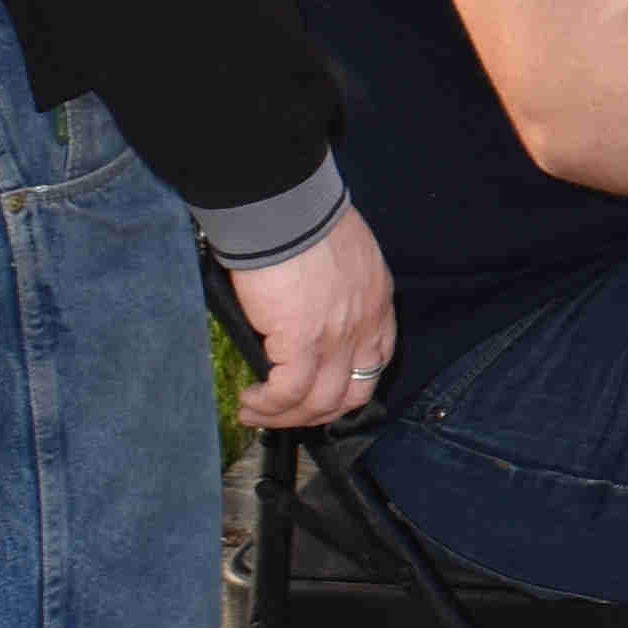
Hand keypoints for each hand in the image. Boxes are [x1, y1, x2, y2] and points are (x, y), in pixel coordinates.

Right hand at [226, 203, 397, 429]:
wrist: (288, 210)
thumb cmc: (304, 222)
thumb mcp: (342, 259)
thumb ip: (335, 291)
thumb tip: (306, 312)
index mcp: (378, 302)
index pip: (376, 361)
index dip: (347, 386)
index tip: (318, 392)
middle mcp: (366, 325)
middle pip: (352, 393)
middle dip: (316, 414)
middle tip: (283, 414)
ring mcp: (339, 337)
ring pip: (320, 402)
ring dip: (285, 416)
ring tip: (256, 412)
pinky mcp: (303, 341)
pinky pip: (288, 392)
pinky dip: (267, 405)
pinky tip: (250, 400)